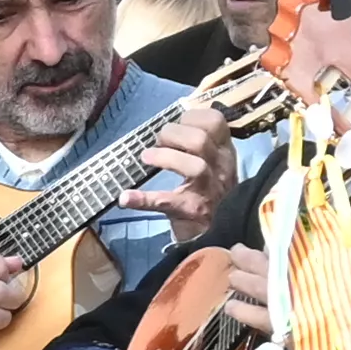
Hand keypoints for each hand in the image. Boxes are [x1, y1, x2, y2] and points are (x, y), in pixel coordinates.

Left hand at [126, 99, 241, 234]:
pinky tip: (126, 198)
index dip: (192, 116)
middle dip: (173, 134)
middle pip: (200, 140)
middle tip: (157, 142)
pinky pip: (167, 203)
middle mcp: (220, 168)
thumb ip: (199, 142)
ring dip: (166, 158)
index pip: (216, 121)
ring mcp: (208, 191)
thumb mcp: (214, 163)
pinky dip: (144, 199)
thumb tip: (168, 125)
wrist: (218, 233)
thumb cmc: (210, 190)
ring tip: (146, 158)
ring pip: (195, 167)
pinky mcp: (192, 212)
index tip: (176, 123)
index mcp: (224, 151)